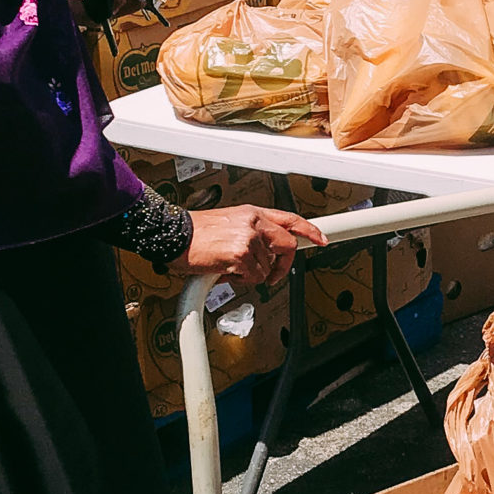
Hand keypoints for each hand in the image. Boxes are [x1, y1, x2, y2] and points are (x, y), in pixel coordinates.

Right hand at [177, 204, 325, 291]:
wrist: (172, 235)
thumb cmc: (196, 234)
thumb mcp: (229, 224)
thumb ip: (252, 232)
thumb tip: (267, 251)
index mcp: (252, 213)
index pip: (290, 219)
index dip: (309, 230)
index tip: (320, 239)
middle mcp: (253, 223)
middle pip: (288, 246)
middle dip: (281, 265)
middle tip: (271, 275)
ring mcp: (248, 239)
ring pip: (267, 267)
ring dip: (251, 274)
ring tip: (230, 266)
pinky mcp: (240, 255)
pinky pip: (253, 278)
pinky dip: (240, 280)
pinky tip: (225, 271)